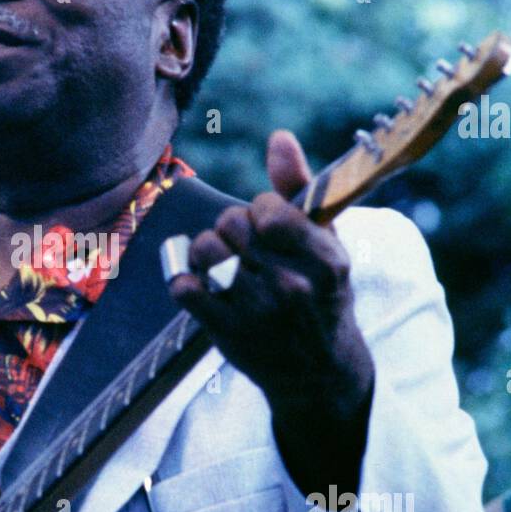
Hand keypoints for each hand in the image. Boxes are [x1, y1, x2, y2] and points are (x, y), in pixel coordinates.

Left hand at [168, 130, 374, 491]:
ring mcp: (257, 314)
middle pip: (231, 224)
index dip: (261, 210)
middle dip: (234, 227)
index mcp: (326, 262)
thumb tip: (278, 138)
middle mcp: (293, 289)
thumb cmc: (322, 296)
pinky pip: (183, 286)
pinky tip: (203, 283)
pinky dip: (186, 278)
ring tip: (224, 263)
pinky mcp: (225, 334)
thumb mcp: (327, 243)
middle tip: (245, 246)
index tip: (269, 224)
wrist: (318, 374)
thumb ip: (300, 188)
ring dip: (208, 250)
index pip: (269, 210)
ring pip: (205, 250)